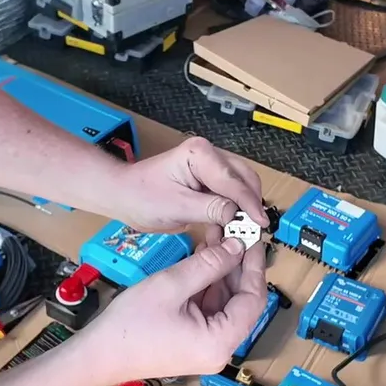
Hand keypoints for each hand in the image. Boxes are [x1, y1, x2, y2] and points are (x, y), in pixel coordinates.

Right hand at [78, 228, 267, 383]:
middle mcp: (219, 348)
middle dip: (237, 265)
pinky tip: (204, 257)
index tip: (253, 238)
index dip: (255, 266)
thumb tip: (236, 246)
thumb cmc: (129, 325)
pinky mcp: (193, 340)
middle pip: (241, 301)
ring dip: (221, 271)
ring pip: (224, 302)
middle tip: (235, 232)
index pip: (253, 300)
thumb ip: (209, 264)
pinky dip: (207, 284)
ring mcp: (206, 346)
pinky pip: (208, 308)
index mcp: (220, 342)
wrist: (98, 355)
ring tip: (218, 236)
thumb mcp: (171, 285)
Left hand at [114, 136, 269, 231]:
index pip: (233, 181)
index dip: (249, 204)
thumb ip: (210, 209)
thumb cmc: (141, 196)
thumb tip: (239, 216)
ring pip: (241, 188)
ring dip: (244, 210)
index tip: (260, 224)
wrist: (124, 197)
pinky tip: (230, 229)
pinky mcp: (209, 182)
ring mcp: (210, 168)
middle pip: (244, 180)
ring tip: (244, 232)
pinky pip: (230, 196)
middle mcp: (209, 155)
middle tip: (255, 231)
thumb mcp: (177, 206)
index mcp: (200, 153)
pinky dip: (233, 212)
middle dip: (251, 205)